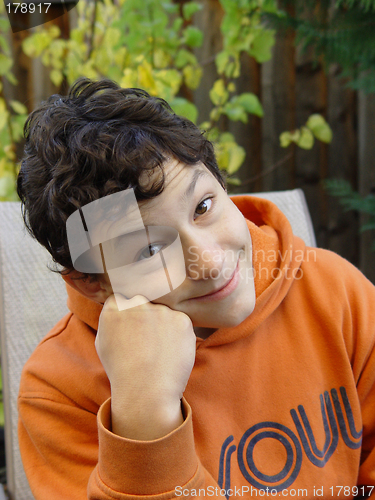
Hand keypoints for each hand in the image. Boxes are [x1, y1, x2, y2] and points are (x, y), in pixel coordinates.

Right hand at [95, 294, 195, 439]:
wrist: (146, 392)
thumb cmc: (121, 371)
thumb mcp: (103, 342)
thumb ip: (110, 318)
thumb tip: (119, 304)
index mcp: (115, 307)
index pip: (123, 299)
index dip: (129, 316)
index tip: (131, 330)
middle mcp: (138, 303)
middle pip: (145, 302)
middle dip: (146, 317)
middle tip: (147, 342)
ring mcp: (161, 310)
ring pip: (164, 312)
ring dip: (163, 326)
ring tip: (157, 352)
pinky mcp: (182, 319)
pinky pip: (180, 322)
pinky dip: (177, 335)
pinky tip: (169, 352)